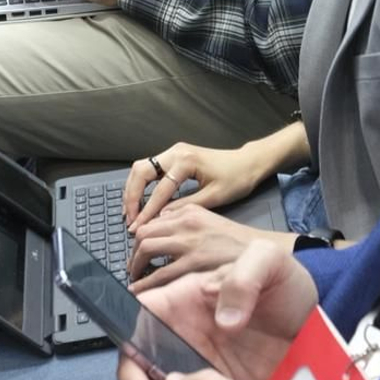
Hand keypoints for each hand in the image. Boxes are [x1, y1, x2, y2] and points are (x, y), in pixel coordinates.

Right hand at [124, 137, 261, 223]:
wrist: (248, 163)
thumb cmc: (236, 179)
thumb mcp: (213, 197)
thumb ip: (185, 207)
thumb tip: (160, 220)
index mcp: (185, 161)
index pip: (159, 189)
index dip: (146, 211)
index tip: (137, 229)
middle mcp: (175, 152)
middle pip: (140, 171)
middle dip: (132, 197)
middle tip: (130, 220)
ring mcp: (173, 151)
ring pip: (141, 168)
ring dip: (133, 190)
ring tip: (131, 213)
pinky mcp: (174, 155)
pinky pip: (150, 169)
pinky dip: (141, 185)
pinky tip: (140, 202)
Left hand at [128, 203, 264, 287]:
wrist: (261, 253)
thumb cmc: (236, 243)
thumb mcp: (210, 221)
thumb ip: (185, 222)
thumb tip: (161, 226)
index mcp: (189, 211)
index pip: (152, 220)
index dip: (140, 237)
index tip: (137, 250)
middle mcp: (186, 222)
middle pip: (144, 232)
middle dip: (134, 251)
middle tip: (133, 266)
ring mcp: (189, 242)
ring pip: (146, 248)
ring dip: (135, 265)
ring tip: (135, 278)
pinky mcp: (194, 262)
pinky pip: (160, 273)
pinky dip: (145, 283)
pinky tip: (140, 290)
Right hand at [137, 235, 317, 379]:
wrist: (319, 325)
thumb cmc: (291, 287)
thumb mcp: (269, 262)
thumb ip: (242, 278)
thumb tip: (223, 320)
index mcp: (187, 295)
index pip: (142, 311)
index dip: (131, 331)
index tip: (135, 358)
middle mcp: (186, 331)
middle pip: (143, 355)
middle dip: (139, 376)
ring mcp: (199, 362)